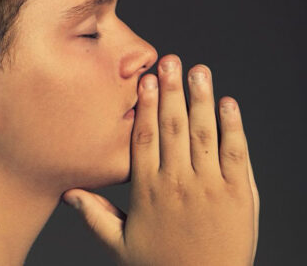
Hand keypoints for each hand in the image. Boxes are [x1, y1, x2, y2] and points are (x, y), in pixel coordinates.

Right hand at [63, 55, 259, 265]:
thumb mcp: (121, 245)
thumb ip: (95, 215)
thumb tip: (68, 192)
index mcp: (149, 192)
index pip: (144, 140)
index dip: (144, 108)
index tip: (144, 81)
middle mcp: (178, 184)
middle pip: (173, 128)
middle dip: (171, 91)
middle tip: (170, 61)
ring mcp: (210, 187)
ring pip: (204, 134)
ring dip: (201, 99)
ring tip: (198, 71)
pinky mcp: (238, 194)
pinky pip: (236, 153)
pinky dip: (233, 126)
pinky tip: (228, 103)